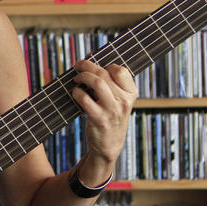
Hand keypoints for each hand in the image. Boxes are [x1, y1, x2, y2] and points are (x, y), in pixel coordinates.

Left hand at [71, 59, 137, 180]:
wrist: (109, 146)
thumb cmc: (110, 117)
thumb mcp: (118, 101)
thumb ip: (110, 83)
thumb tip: (90, 60)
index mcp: (131, 94)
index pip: (121, 71)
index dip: (106, 65)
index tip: (95, 65)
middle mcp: (124, 101)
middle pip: (105, 73)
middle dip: (88, 66)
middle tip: (78, 65)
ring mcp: (112, 110)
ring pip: (97, 83)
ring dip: (83, 76)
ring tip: (76, 78)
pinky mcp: (99, 119)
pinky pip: (85, 99)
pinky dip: (77, 93)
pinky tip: (75, 93)